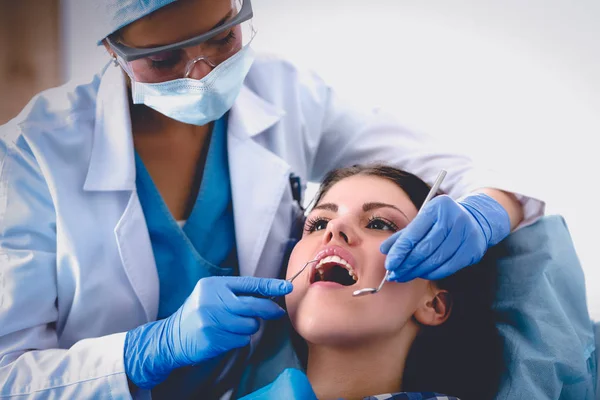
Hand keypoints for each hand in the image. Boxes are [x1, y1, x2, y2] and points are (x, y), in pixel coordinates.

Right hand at [124, 276, 292, 388]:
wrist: (171, 337)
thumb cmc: (198, 313)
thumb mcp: (211, 294)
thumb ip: (235, 292)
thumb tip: (268, 294)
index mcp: (214, 285)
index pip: (249, 284)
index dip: (271, 286)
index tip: (287, 286)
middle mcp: (212, 301)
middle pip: (254, 305)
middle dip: (269, 309)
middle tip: (277, 312)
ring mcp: (212, 321)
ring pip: (250, 325)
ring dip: (249, 327)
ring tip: (234, 326)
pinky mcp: (213, 339)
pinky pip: (241, 340)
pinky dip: (239, 339)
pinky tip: (225, 336)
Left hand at [381, 193, 509, 281]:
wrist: (475, 219)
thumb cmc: (441, 220)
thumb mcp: (422, 220)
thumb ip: (403, 235)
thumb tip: (384, 250)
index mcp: (437, 208)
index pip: (414, 234)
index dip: (400, 251)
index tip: (389, 264)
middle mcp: (453, 219)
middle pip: (425, 249)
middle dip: (406, 264)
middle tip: (394, 274)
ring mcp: (466, 235)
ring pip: (436, 260)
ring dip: (417, 271)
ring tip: (404, 275)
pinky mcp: (472, 250)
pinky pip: (448, 268)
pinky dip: (431, 273)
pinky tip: (421, 274)